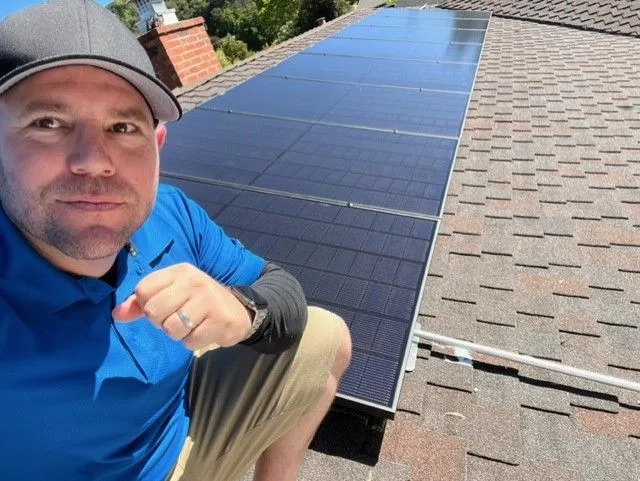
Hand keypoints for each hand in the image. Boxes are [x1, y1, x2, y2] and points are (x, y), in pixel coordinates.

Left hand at [112, 263, 252, 350]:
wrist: (238, 310)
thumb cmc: (197, 302)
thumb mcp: (171, 294)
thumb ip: (141, 304)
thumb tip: (117, 314)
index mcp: (179, 271)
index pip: (143, 291)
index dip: (146, 306)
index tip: (163, 306)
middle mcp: (194, 281)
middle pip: (154, 311)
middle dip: (161, 323)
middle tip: (176, 318)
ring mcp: (209, 300)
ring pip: (171, 329)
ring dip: (178, 334)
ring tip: (191, 325)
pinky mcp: (220, 319)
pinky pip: (190, 341)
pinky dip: (193, 342)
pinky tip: (204, 331)